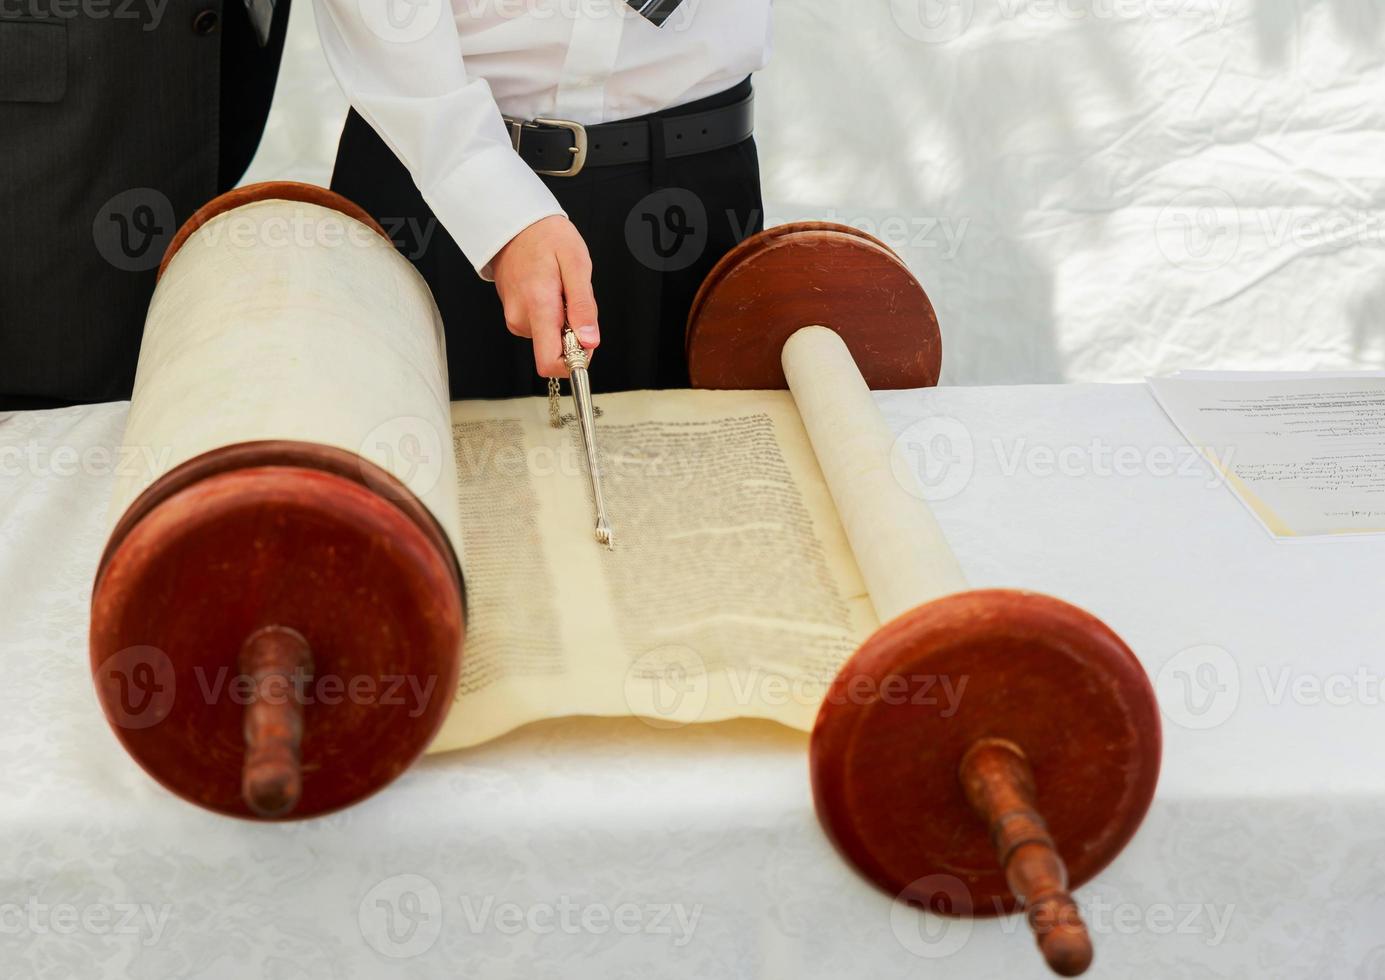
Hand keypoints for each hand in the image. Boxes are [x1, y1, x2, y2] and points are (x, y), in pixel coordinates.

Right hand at [491, 215, 599, 376]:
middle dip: (573, 334)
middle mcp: (521, 318)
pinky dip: (552, 315)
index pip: (549, 362)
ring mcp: (514, 318)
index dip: (573, 362)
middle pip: (553, 351)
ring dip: (563, 321)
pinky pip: (540, 327)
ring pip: (549, 338)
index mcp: (538, 307)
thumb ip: (583, 306)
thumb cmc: (547, 238)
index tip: (586, 343)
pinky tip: (550, 290)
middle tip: (573, 299)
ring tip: (560, 289)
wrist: (515, 224)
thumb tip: (590, 342)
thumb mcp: (576, 264)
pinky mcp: (514, 316)